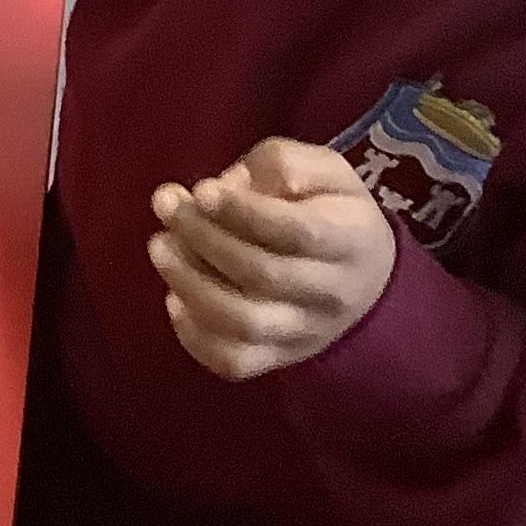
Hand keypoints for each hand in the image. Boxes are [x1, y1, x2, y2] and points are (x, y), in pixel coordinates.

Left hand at [149, 140, 397, 382]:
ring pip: (243, 322)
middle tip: (166, 204)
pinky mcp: (278, 358)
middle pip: (263, 275)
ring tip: (161, 246)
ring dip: (189, 282)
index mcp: (352, 239)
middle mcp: (333, 294)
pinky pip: (233, 361)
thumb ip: (283, 164)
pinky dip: (194, 334)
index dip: (242, 211)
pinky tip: (175, 297)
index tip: (202, 189)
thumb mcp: (324, 170)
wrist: (364, 278)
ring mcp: (306, 334)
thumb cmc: (329, 210)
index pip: (297, 232)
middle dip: (202, 236)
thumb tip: (236, 183)